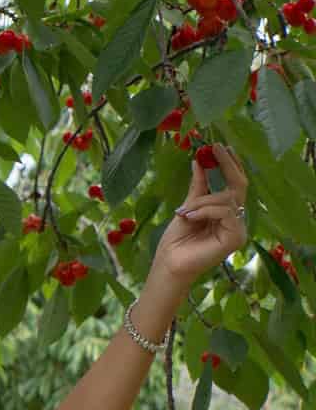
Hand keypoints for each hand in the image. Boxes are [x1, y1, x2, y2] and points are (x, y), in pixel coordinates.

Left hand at [150, 144, 248, 288]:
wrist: (170, 263)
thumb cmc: (177, 240)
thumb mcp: (188, 207)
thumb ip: (198, 187)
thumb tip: (198, 161)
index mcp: (225, 212)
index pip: (235, 184)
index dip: (230, 164)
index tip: (219, 146)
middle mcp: (236, 220)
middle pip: (239, 186)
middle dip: (227, 165)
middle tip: (215, 148)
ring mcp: (238, 229)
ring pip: (227, 199)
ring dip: (202, 201)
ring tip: (184, 211)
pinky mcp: (235, 237)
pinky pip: (224, 212)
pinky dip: (205, 210)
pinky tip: (189, 216)